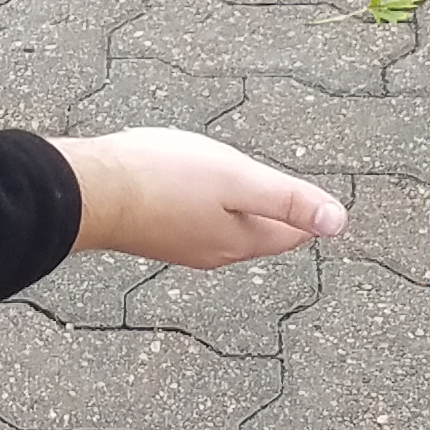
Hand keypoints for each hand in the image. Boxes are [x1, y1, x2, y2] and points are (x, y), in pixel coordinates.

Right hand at [56, 129, 343, 269]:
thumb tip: (339, 222)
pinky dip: (205, 206)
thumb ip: (289, 199)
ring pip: (224, 228)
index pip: (291, 233)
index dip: (308, 213)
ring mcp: (181, 245)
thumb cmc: (163, 178)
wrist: (91, 191)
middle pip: (259, 234)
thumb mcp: (238, 179)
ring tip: (246, 187)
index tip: (318, 198)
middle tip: (291, 193)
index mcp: (241, 239)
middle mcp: (214, 251)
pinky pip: (193, 221)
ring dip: (238, 209)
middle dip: (276, 213)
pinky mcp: (153, 233)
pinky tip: (194, 190)